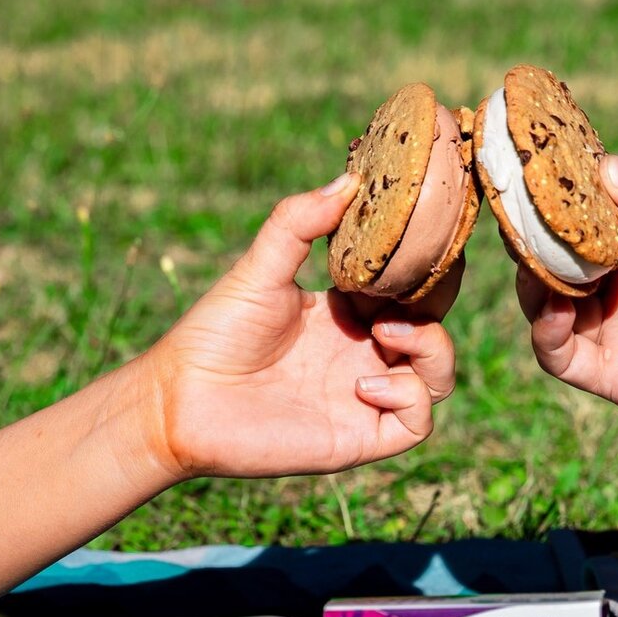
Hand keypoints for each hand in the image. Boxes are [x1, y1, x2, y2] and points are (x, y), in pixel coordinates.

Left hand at [147, 173, 458, 479]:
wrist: (180, 400)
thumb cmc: (215, 334)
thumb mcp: (261, 268)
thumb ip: (300, 222)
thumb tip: (349, 179)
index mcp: (347, 315)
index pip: (408, 291)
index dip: (424, 271)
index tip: (425, 244)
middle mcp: (362, 354)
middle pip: (434, 332)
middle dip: (434, 309)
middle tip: (402, 293)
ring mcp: (365, 397)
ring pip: (437, 378)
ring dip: (432, 351)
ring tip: (386, 334)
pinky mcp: (359, 438)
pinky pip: (416, 424)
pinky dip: (407, 398)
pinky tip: (362, 384)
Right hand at [516, 157, 617, 476]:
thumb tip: (609, 167)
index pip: (593, 206)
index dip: (564, 188)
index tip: (534, 167)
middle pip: (560, 251)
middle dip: (536, 234)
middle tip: (517, 216)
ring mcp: (615, 325)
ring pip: (547, 298)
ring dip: (535, 279)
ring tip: (534, 263)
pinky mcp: (609, 373)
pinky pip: (558, 353)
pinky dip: (544, 331)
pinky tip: (553, 310)